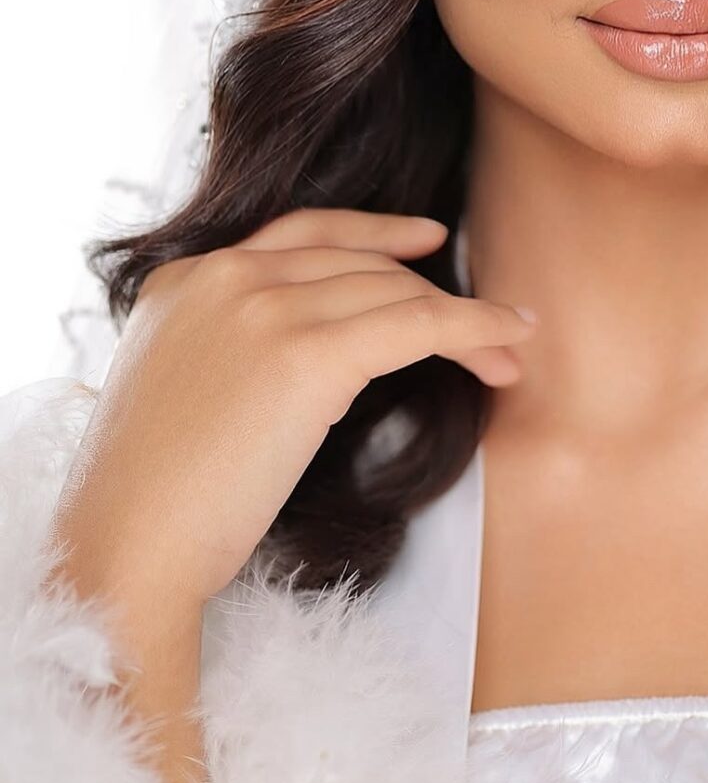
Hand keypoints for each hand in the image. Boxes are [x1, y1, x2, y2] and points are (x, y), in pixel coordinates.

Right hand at [47, 208, 535, 608]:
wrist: (123, 551)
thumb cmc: (150, 501)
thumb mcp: (180, 389)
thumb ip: (234, 346)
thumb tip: (322, 352)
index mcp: (185, 278)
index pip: (302, 233)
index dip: (375, 232)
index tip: (427, 240)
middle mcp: (224, 276)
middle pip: (358, 263)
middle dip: (432, 291)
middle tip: (493, 327)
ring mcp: (262, 307)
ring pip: (394, 291)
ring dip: (465, 318)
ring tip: (509, 349)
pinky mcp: (305, 353)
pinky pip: (417, 325)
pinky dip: (474, 328)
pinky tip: (508, 343)